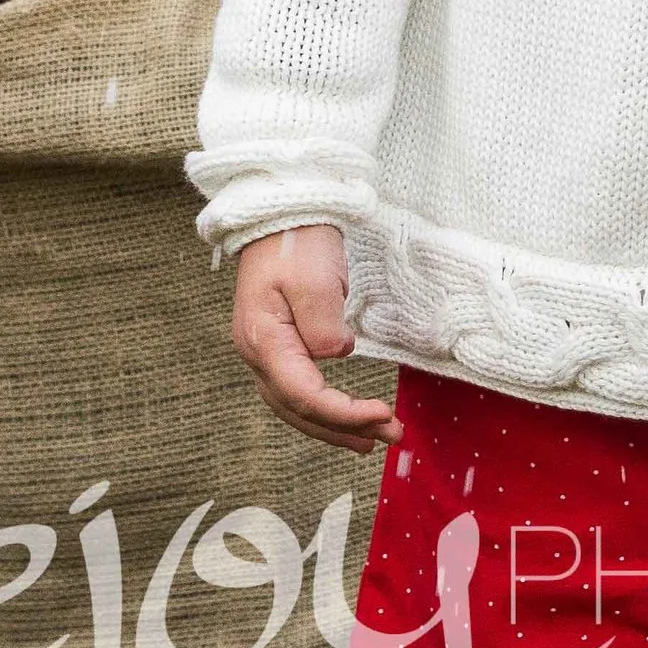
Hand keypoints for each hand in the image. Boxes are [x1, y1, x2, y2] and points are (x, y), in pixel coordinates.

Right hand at [230, 226, 401, 452]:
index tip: (383, 414)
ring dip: (333, 425)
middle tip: (390, 437)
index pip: (304, 394)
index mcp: (263, 340)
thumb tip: (338, 355)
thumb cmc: (296, 239)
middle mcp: (257, 352)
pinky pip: (297, 387)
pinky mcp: (277, 341)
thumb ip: (324, 325)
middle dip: (343, 429)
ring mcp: (264, 349)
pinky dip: (322, 406)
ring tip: (370, 440)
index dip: (344, 412)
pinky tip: (343, 414)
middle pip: (298, 408)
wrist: (281, 207)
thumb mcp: (314, 279)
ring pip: (295, 404)